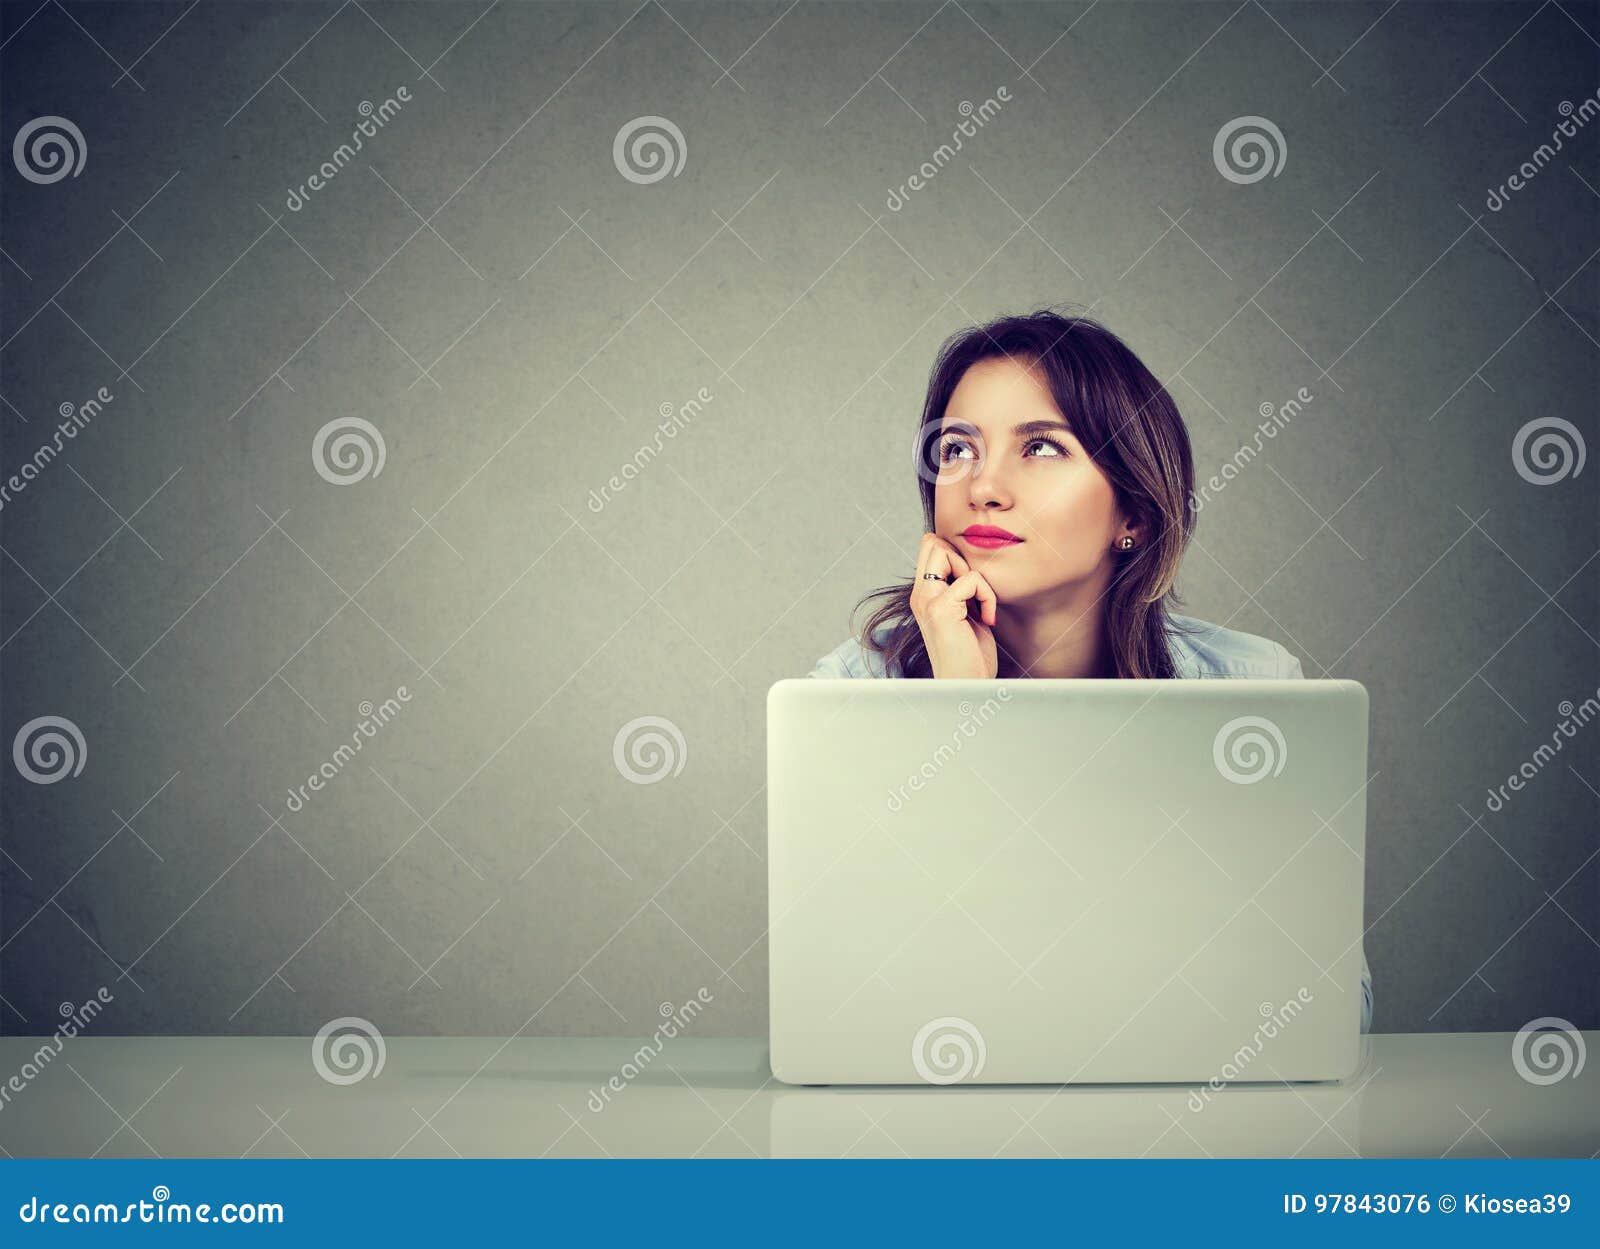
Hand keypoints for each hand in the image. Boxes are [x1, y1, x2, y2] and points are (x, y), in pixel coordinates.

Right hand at [909, 532, 998, 678]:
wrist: (966, 686)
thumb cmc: (970, 655)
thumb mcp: (964, 613)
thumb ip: (961, 588)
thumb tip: (971, 561)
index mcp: (922, 595)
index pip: (929, 548)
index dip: (955, 555)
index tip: (972, 587)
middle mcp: (919, 595)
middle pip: (933, 542)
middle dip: (962, 558)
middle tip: (974, 592)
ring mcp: (926, 601)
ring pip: (946, 551)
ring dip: (974, 575)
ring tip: (979, 606)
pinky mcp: (940, 608)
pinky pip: (971, 579)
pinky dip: (987, 596)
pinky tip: (987, 620)